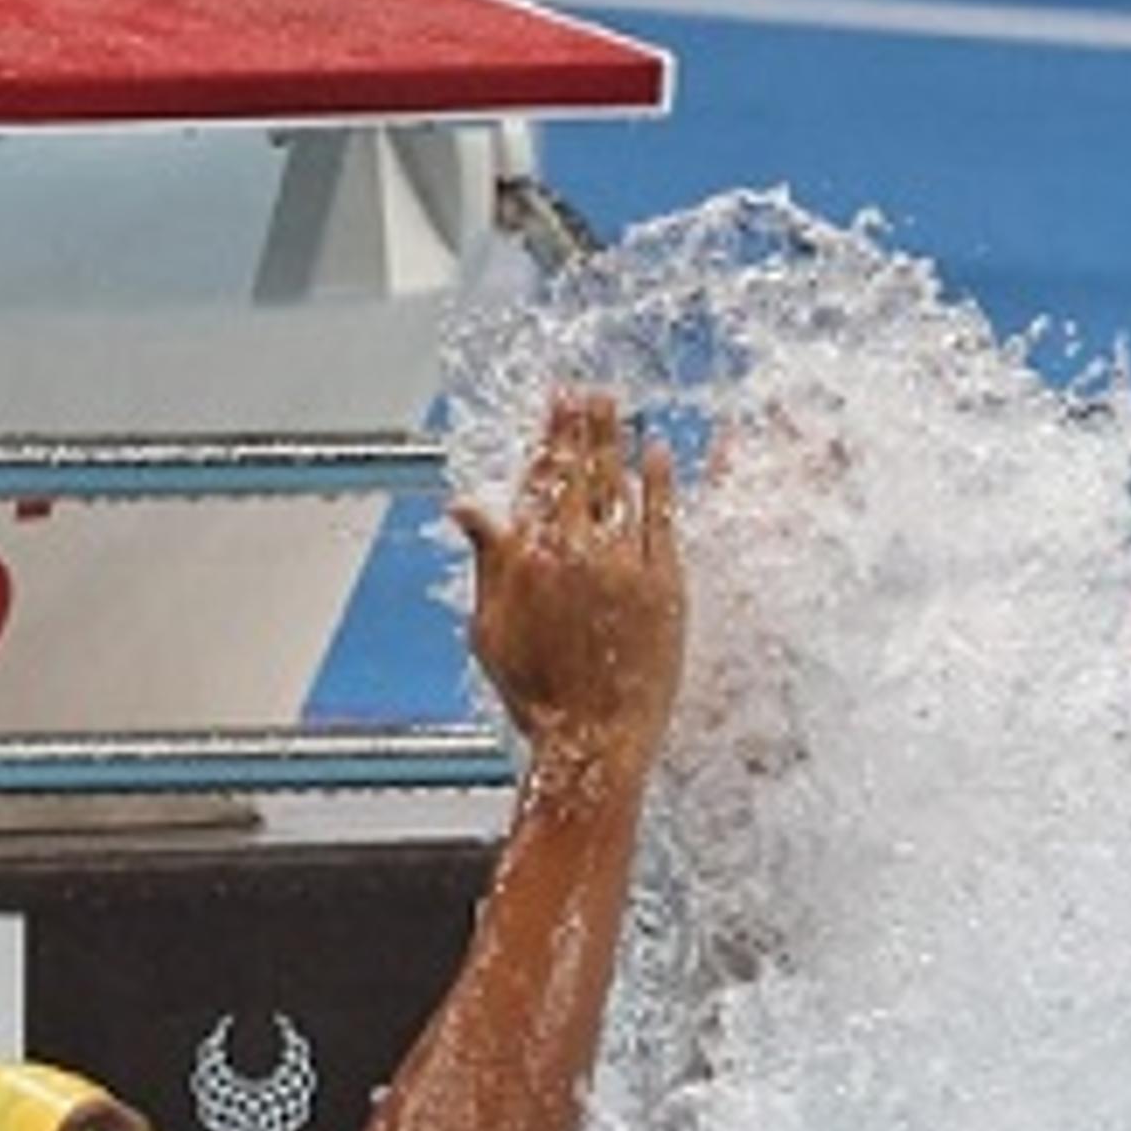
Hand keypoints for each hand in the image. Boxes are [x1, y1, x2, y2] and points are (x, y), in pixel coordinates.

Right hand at [454, 391, 683, 771]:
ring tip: (614, 406)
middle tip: (587, 390)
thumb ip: (487, 560)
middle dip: (582, 425)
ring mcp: (625, 565)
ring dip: (615, 440)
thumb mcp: (490, 627)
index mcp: (530, 559)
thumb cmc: (537, 694)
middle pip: (579, 471)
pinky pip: (661, 520)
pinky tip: (657, 454)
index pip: (539, 478)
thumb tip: (467, 507)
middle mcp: (577, 552)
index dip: (548, 436)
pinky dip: (658, 484)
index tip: (554, 404)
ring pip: (619, 485)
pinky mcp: (664, 585)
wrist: (594, 739)